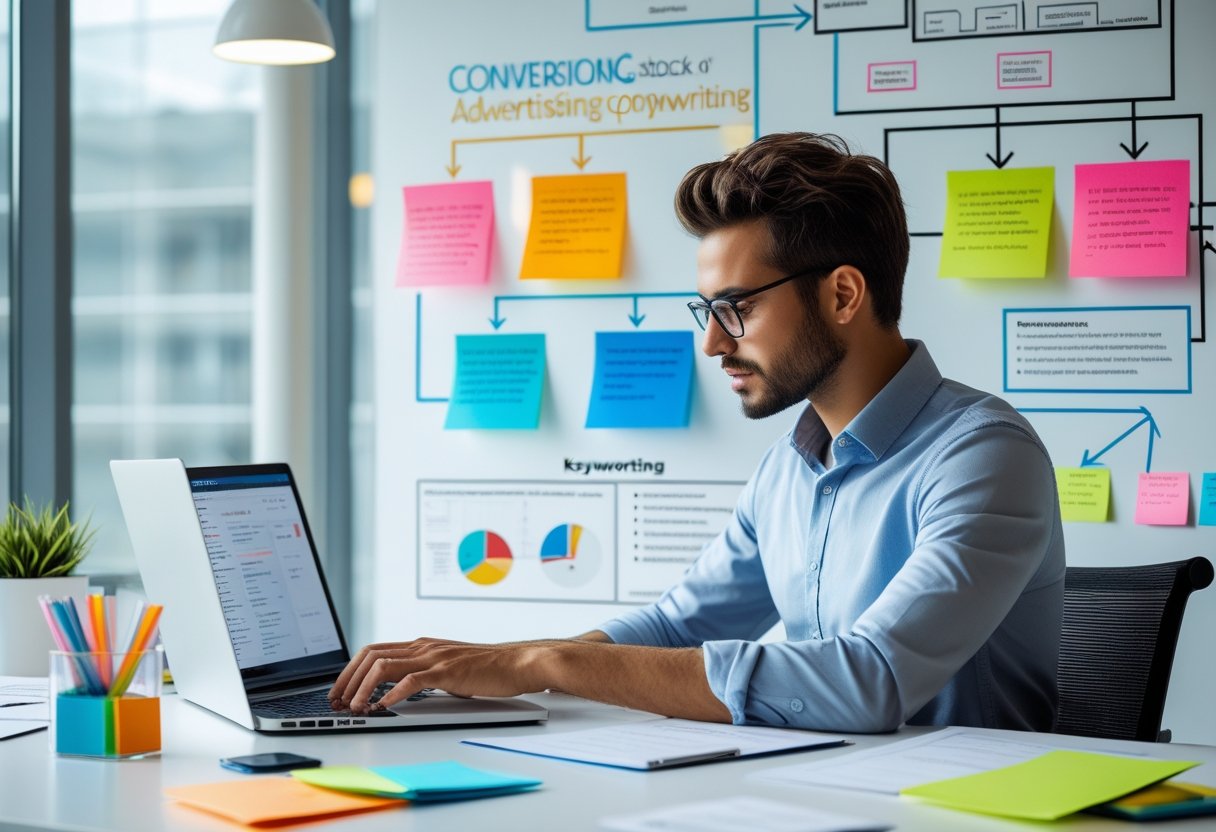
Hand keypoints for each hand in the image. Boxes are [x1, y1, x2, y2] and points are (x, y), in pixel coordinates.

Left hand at [328, 638, 555, 713]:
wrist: (519, 663)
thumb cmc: (489, 669)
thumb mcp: (449, 667)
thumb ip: (427, 673)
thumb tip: (401, 691)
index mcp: (422, 645)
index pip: (374, 650)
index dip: (351, 670)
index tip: (339, 691)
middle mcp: (424, 646)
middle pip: (370, 654)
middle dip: (347, 679)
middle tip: (336, 702)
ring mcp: (435, 657)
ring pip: (384, 665)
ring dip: (363, 688)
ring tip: (355, 707)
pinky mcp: (447, 671)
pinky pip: (411, 680)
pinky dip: (392, 694)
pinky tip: (383, 707)